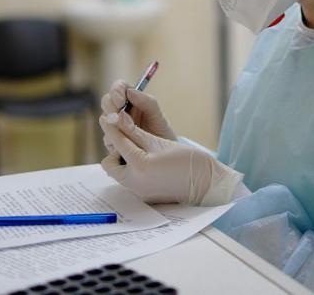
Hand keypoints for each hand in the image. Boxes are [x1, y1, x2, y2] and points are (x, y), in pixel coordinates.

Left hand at [99, 112, 241, 205]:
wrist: (206, 184)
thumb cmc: (187, 160)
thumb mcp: (159, 142)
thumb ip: (135, 132)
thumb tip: (118, 118)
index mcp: (139, 166)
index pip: (117, 141)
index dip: (112, 126)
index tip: (107, 117)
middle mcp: (135, 183)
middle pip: (111, 163)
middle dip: (115, 149)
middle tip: (126, 137)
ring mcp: (139, 192)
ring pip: (119, 172)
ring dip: (123, 159)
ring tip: (137, 148)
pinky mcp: (144, 196)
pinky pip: (130, 180)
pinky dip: (132, 169)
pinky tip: (145, 160)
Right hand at [100, 80, 176, 153]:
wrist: (163, 156)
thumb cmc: (162, 133)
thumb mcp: (159, 118)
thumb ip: (147, 102)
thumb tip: (130, 91)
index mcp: (132, 99)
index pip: (119, 87)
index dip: (116, 91)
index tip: (121, 101)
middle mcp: (121, 110)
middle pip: (106, 101)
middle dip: (110, 108)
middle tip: (118, 117)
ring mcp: (115, 125)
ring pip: (105, 121)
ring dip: (113, 126)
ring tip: (127, 134)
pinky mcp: (113, 140)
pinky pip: (107, 138)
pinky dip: (115, 141)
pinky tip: (126, 145)